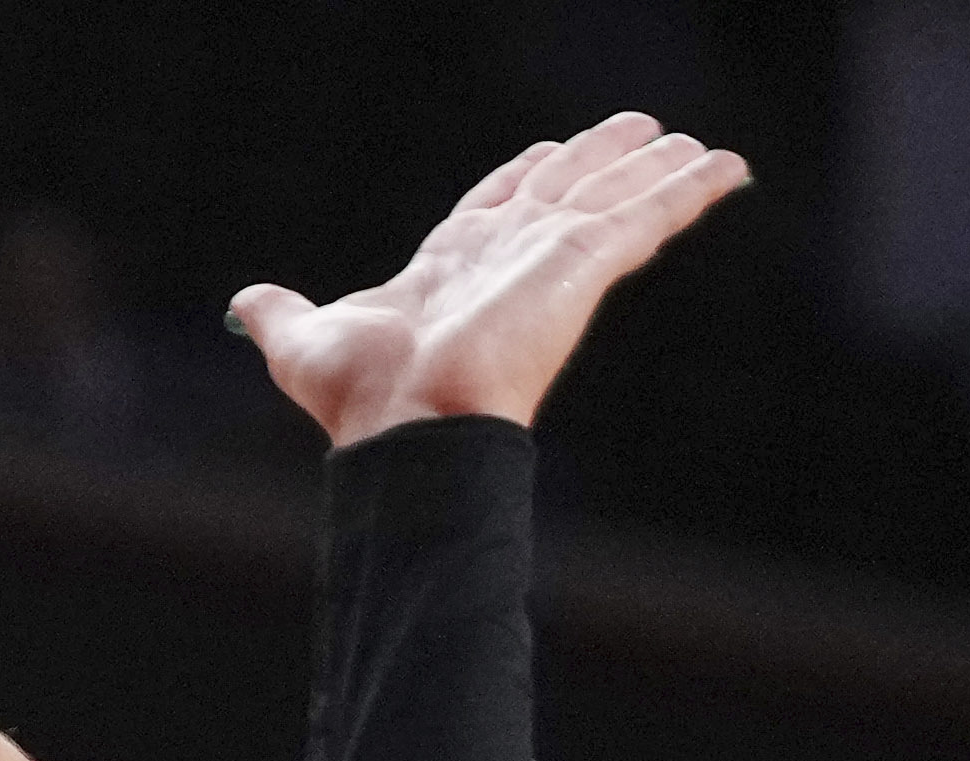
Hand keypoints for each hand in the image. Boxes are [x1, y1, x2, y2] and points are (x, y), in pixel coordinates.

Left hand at [231, 112, 746, 445]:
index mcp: (454, 265)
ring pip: (617, 195)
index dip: (526, 176)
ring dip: (657, 168)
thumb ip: (281, 313)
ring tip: (695, 147)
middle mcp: (509, 256)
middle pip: (568, 188)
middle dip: (602, 158)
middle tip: (643, 131)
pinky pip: (651, 213)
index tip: (548, 152)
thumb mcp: (303, 339)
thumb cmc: (360, 397)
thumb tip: (243, 302)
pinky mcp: (586, 262)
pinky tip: (726, 169)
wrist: (406, 422)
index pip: (500, 204)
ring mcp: (553, 257)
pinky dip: (691, 188)